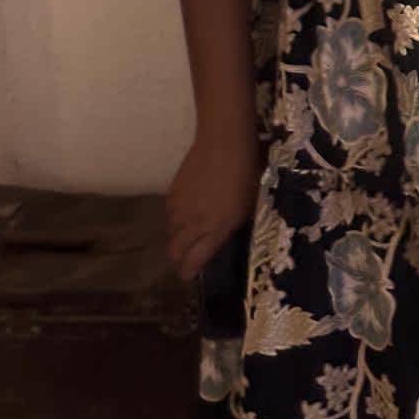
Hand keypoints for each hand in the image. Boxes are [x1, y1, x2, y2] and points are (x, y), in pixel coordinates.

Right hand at [165, 135, 259, 280]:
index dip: (188, 271)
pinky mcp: (172, 193)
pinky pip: (169, 215)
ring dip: (178, 238)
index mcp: (216, 229)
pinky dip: (175, 219)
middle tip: (186, 259)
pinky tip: (185, 213)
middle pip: (175, 251)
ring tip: (188, 235)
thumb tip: (225, 235)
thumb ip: (233, 225)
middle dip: (179, 259)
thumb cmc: (246, 172)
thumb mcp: (249, 204)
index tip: (190, 275)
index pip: (192, 261)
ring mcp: (179, 208)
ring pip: (171, 233)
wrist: (224, 142)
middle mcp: (193, 224)